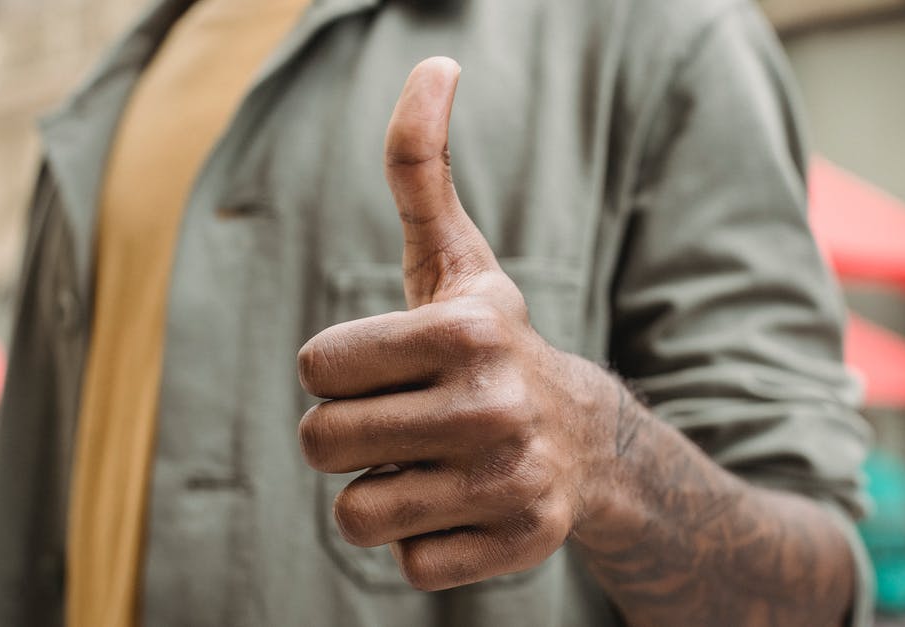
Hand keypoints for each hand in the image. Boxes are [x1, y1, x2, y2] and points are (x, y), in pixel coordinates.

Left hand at [297, 57, 610, 590]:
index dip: (342, 369)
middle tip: (405, 420)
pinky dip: (424, 542)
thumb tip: (434, 61)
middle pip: (323, 442)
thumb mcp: (456, 260)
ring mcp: (510, 482)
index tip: (393, 366)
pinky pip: (407, 564)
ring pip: (356, 514)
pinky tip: (465, 508)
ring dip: (380, 490)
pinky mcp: (519, 546)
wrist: (587, 441)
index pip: (316, 366)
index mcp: (466, 330)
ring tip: (433, 464)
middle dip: (349, 432)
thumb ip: (421, 168)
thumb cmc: (490, 345)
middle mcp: (494, 406)